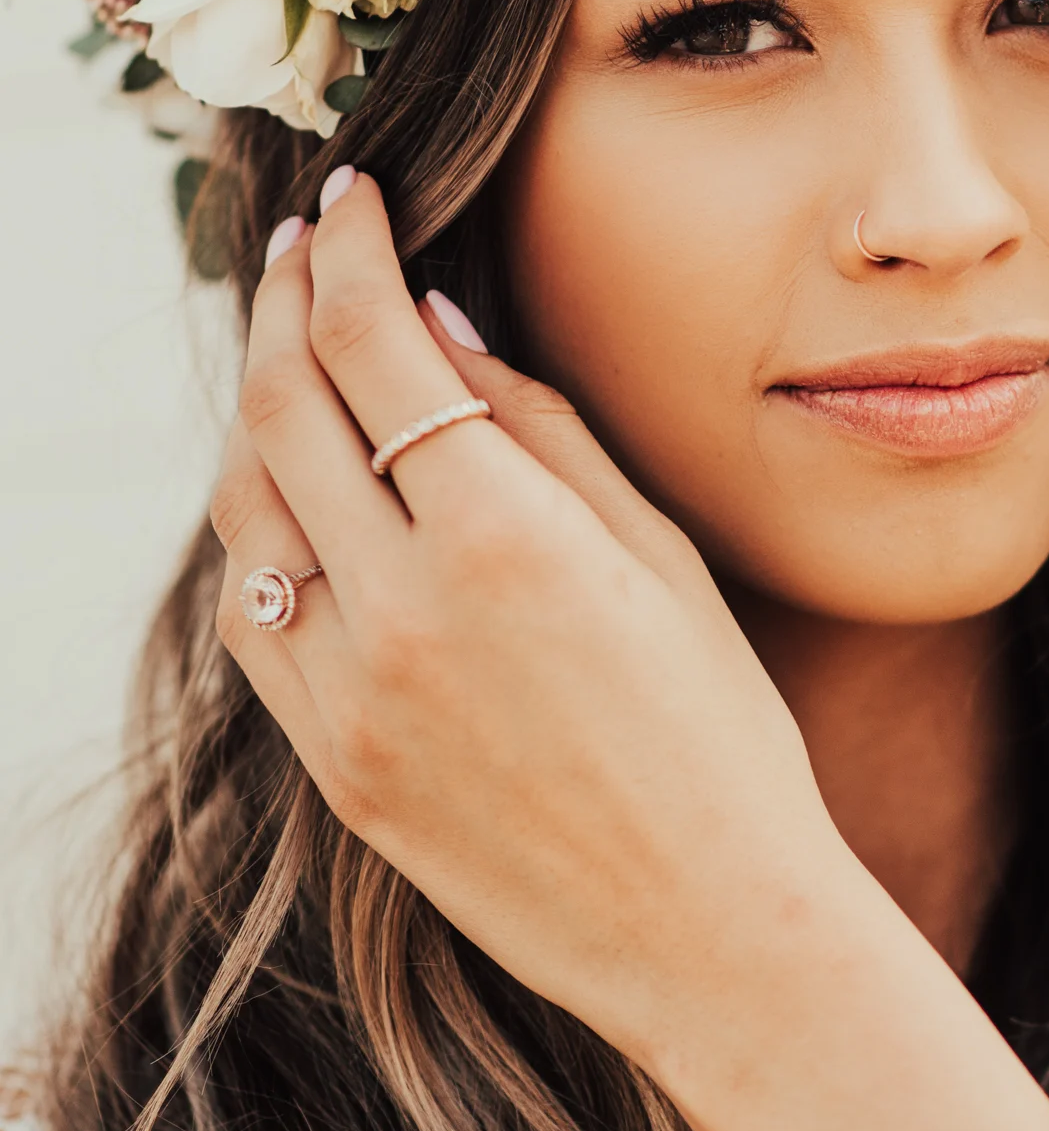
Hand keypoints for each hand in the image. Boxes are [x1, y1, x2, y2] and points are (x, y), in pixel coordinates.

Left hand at [211, 169, 872, 1083]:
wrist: (713, 933)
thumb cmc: (723, 738)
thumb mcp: (662, 559)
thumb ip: (544, 432)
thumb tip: (442, 327)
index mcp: (504, 538)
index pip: (376, 344)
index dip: (351, 249)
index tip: (351, 198)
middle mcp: (402, 610)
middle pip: (282, 409)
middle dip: (284, 301)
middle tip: (305, 247)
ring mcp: (350, 697)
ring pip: (242, 511)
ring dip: (255, 411)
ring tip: (294, 355)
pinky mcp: (334, 766)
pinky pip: (253, 618)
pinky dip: (257, 534)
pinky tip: (292, 496)